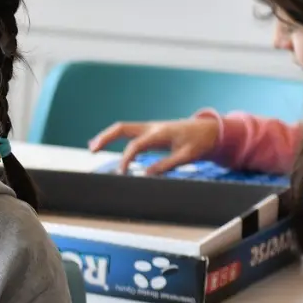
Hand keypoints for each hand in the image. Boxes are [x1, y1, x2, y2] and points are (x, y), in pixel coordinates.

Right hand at [88, 117, 217, 174]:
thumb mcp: (187, 156)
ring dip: (107, 136)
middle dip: (105, 138)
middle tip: (92, 150)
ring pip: (123, 128)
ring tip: (92, 148)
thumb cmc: (200, 143)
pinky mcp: (150, 131)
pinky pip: (128, 132)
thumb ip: (166, 166)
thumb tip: (145, 175)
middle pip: (122, 128)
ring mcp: (150, 127)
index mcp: (160, 133)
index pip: (136, 145)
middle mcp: (152, 127)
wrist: (210, 130)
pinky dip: (115, 137)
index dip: (126, 159)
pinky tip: (105, 144)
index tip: (121, 173)